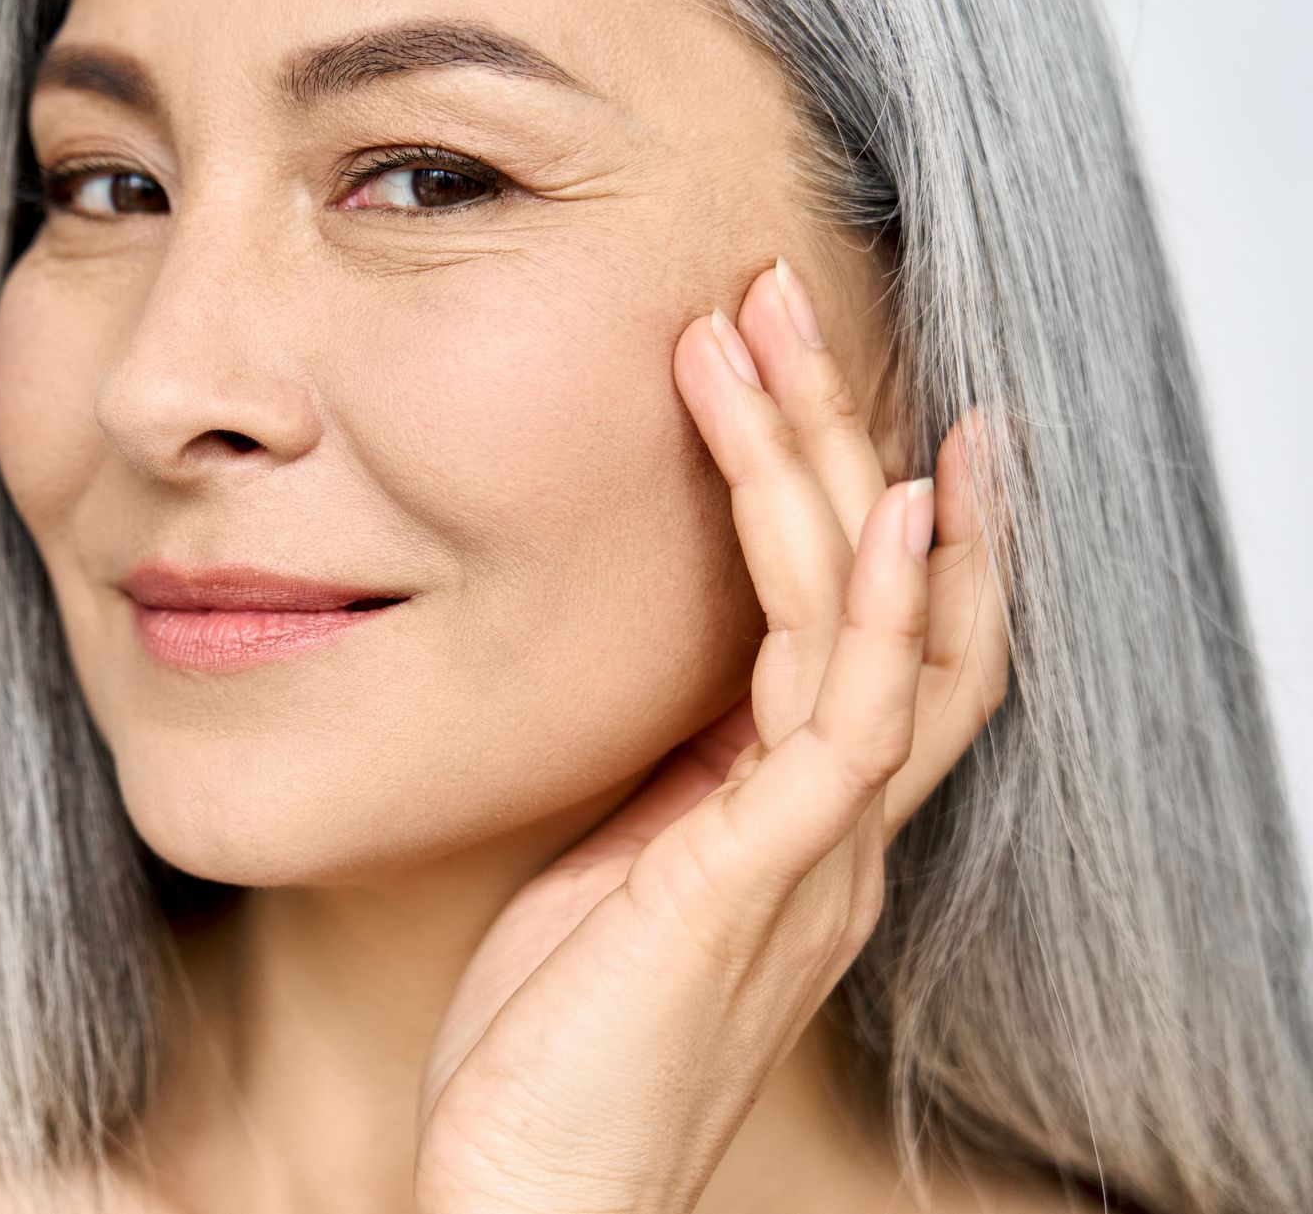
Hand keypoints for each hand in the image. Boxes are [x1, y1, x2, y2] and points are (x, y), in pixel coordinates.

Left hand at [412, 258, 1011, 1213]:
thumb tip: (662, 697)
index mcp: (791, 821)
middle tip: (782, 298)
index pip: (871, 635)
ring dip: (831, 472)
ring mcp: (813, 854)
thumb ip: (665, 786)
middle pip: (891, 600)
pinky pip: (846, 720)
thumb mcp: (611, 873)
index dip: (872, 506)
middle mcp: (831, 830)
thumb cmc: (552, 1042)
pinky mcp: (759, 879)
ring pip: (867, 627)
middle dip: (848, 440)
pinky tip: (879, 507)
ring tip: (769, 338)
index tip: (833, 381)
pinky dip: (870, 606)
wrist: (531, 1192)